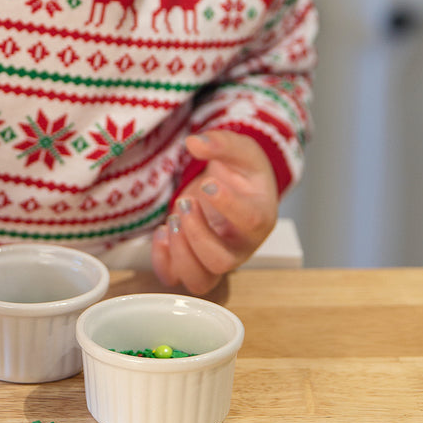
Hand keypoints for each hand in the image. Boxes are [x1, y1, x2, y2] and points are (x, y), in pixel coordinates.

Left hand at [151, 130, 278, 298]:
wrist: (233, 189)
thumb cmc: (242, 174)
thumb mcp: (241, 151)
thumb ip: (222, 143)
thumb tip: (195, 143)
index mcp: (260, 217)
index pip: (251, 221)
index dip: (228, 204)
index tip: (209, 184)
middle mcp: (240, 247)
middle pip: (221, 261)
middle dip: (197, 234)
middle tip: (185, 202)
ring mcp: (216, 259)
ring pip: (199, 280)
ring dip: (179, 252)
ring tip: (172, 220)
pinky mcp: (193, 262)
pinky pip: (175, 278)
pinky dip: (161, 261)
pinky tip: (162, 232)